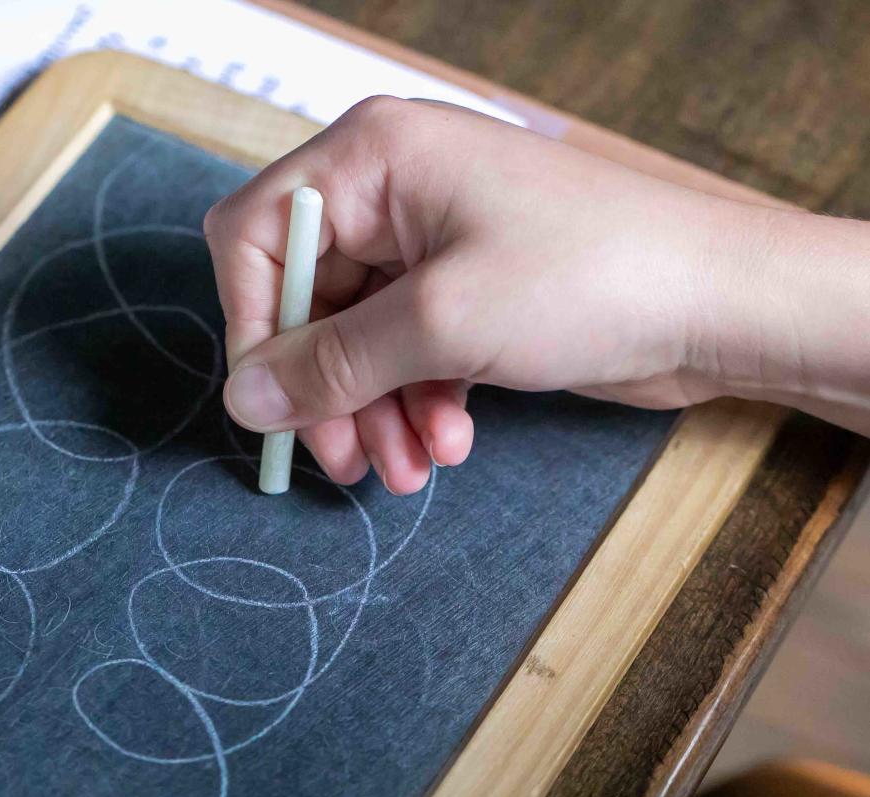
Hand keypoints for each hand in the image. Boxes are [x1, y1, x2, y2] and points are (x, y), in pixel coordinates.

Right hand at [204, 96, 869, 492]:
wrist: (721, 305)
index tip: (275, 403)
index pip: (257, 235)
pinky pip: (405, 354)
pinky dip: (416, 404)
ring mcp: (430, 244)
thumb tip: (242, 400)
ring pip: (356, 340)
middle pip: (305, 301)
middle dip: (325, 389)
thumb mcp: (440, 324)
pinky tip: (449, 445)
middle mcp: (391, 192)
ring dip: (373, 411)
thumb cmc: (588, 277)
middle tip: (345, 462)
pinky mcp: (465, 293)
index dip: (254, 324)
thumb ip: (329, 364)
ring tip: (409, 471)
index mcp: (372, 158)